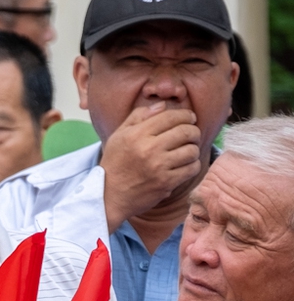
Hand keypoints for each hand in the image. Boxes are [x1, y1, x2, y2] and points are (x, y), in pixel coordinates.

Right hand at [100, 103, 202, 228]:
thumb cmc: (115, 163)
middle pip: (186, 132)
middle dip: (193, 131)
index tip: (189, 118)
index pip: (171, 117)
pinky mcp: (166, 182)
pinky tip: (184, 165)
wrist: (108, 196)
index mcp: (136, 134)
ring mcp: (158, 167)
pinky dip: (192, 165)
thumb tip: (162, 105)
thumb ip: (138, 117)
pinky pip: (191, 168)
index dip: (186, 115)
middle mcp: (148, 149)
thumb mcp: (119, 136)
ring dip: (193, 149)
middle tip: (191, 134)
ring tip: (186, 151)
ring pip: (192, 150)